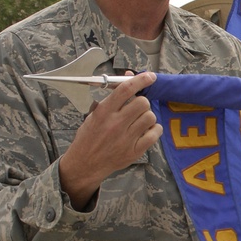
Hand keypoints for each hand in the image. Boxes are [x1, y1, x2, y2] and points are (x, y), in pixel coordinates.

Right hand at [59, 71, 161, 208]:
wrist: (85, 164)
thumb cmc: (90, 136)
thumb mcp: (95, 114)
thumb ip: (113, 97)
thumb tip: (130, 76)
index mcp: (103, 112)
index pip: (125, 90)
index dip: (140, 80)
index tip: (150, 77)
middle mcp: (115, 124)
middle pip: (142, 103)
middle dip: (142, 103)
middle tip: (136, 109)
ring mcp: (126, 138)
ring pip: (150, 117)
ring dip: (147, 117)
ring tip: (138, 122)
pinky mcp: (135, 151)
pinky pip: (155, 133)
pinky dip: (154, 130)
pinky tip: (146, 130)